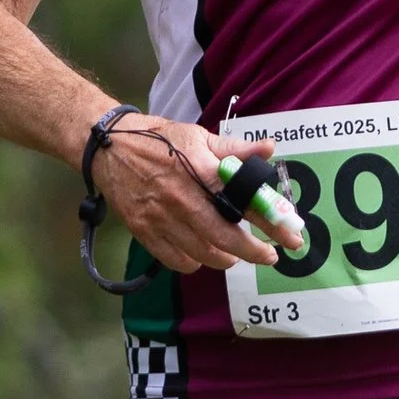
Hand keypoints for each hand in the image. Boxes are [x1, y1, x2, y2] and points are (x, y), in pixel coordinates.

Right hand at [95, 113, 299, 276]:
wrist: (109, 147)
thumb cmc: (158, 140)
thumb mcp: (198, 137)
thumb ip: (234, 149)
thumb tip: (268, 149)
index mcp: (202, 171)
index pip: (245, 201)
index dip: (272, 223)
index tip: (290, 238)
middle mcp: (184, 198)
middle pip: (227, 239)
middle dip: (254, 252)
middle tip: (268, 255)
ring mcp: (162, 218)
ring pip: (204, 254)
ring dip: (226, 258)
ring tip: (234, 253)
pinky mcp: (145, 231)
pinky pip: (178, 260)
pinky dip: (194, 262)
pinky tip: (200, 252)